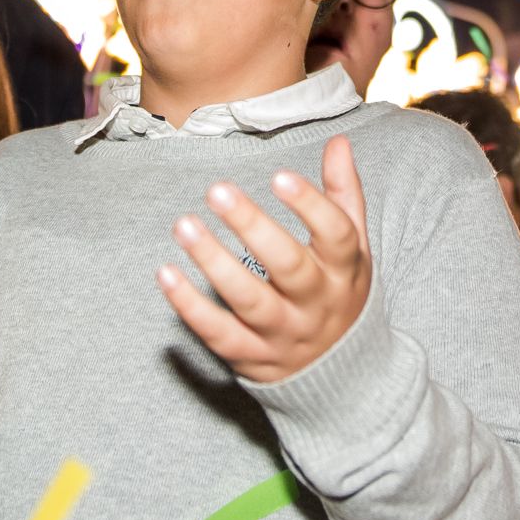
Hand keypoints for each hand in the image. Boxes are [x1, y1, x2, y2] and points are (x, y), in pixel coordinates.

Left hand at [158, 135, 371, 383]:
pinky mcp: (252, 358)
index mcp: (343, 270)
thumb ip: (344, 194)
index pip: (335, 236)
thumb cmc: (339, 292)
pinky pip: (219, 335)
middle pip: (287, 266)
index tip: (278, 176)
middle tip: (217, 190)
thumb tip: (338, 142)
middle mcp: (316, 304)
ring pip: (249, 301)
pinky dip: (190, 308)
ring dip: (214, 263)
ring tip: (184, 225)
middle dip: (252, 228)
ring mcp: (284, 334)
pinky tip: (165, 274)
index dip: (310, 206)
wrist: (345, 378)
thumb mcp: (354, 248)